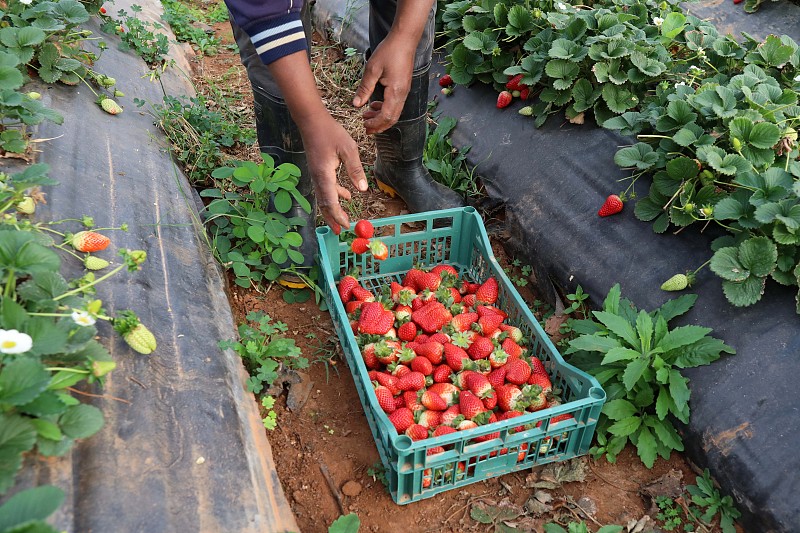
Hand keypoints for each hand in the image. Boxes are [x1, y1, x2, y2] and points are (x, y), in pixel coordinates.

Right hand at [298, 114, 367, 234]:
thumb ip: (355, 169)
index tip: (347, 226)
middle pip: (325, 204)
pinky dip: (334, 195)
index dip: (338, 215)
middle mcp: (318, 178)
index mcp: (324, 175)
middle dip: (333, 218)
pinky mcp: (318, 170)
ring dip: (333, 209)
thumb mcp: (348, 149)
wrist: (311, 121)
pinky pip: (326, 188)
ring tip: (342, 220)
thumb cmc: (330, 132)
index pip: (331, 201)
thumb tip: (362, 189)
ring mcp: (316, 174)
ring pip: (324, 197)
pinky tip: (346, 195)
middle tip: (341, 232)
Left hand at [352, 33, 415, 133]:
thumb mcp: (372, 70)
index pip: (386, 116)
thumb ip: (364, 89)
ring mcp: (404, 92)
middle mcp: (402, 95)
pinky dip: (384, 109)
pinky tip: (374, 105)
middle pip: (392, 118)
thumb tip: (356, 104)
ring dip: (380, 118)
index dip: (375, 123)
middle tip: (365, 128)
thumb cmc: (389, 51)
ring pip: (394, 113)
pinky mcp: (403, 88)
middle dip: (379, 126)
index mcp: (395, 92)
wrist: (404, 40)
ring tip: (366, 116)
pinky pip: (395, 105)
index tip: (364, 125)